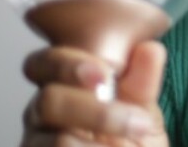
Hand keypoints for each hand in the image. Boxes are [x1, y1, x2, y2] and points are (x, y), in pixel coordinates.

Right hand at [20, 42, 168, 145]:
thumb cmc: (129, 145)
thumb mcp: (142, 115)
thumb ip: (143, 84)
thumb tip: (150, 50)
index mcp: (62, 88)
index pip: (45, 63)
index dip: (69, 65)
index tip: (105, 75)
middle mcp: (41, 117)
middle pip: (47, 101)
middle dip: (97, 111)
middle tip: (135, 122)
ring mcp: (37, 145)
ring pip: (59, 142)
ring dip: (104, 143)